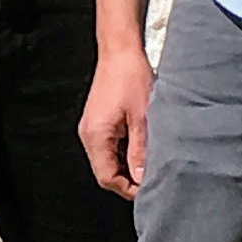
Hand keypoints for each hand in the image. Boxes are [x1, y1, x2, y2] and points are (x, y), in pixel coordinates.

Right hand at [79, 47, 154, 199]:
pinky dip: (122, 155)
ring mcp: (90, 128)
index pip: (107, 177)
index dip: (128, 189)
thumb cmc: (130, 77)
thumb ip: (140, 151)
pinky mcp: (96, 123)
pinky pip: (106, 148)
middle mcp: (88, 134)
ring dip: (125, 167)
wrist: (119, 52)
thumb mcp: (143, 117)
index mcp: (96, 135)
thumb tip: (142, 178)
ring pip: (105, 161)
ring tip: (149, 165)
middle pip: (104, 172)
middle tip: (153, 180)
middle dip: (127, 180)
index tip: (149, 189)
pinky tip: (139, 150)